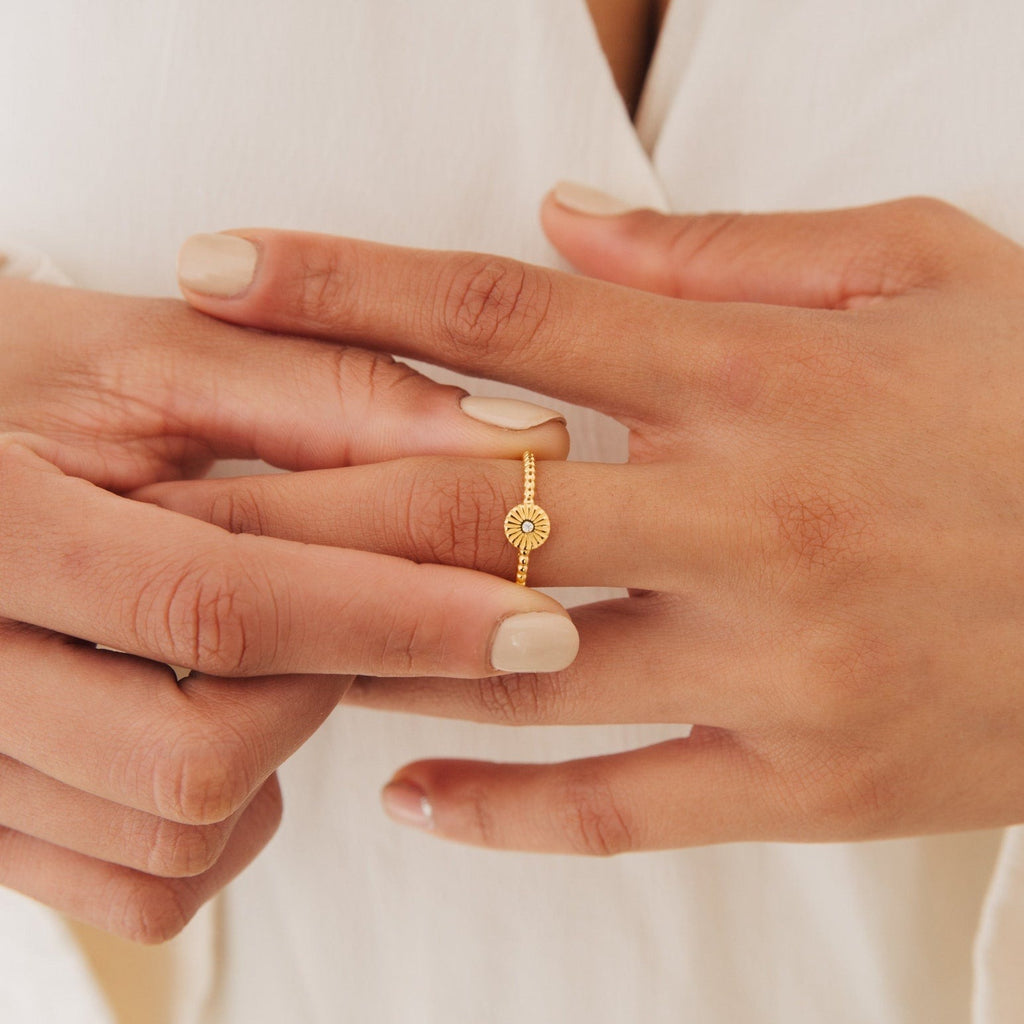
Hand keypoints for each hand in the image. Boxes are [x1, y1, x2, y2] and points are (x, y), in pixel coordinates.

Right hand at [0, 273, 572, 937]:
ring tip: (265, 650)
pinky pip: (142, 887)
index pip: (217, 606)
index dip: (395, 617)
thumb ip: (338, 392)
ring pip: (176, 839)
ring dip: (274, 749)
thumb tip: (525, 439)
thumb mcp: (157, 361)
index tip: (532, 624)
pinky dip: (222, 819)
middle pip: (197, 759)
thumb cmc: (23, 388)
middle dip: (319, 689)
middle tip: (338, 606)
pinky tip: (217, 717)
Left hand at [149, 192, 1023, 853]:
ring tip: (258, 637)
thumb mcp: (923, 269)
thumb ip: (729, 247)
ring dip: (368, 647)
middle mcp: (743, 522)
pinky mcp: (803, 783)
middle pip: (462, 498)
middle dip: (297, 486)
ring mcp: (767, 669)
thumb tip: (565, 220)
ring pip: (511, 667)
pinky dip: (498, 808)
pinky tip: (405, 790)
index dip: (343, 285)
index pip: (499, 314)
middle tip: (175, 485)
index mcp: (758, 379)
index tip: (221, 268)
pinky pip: (614, 807)